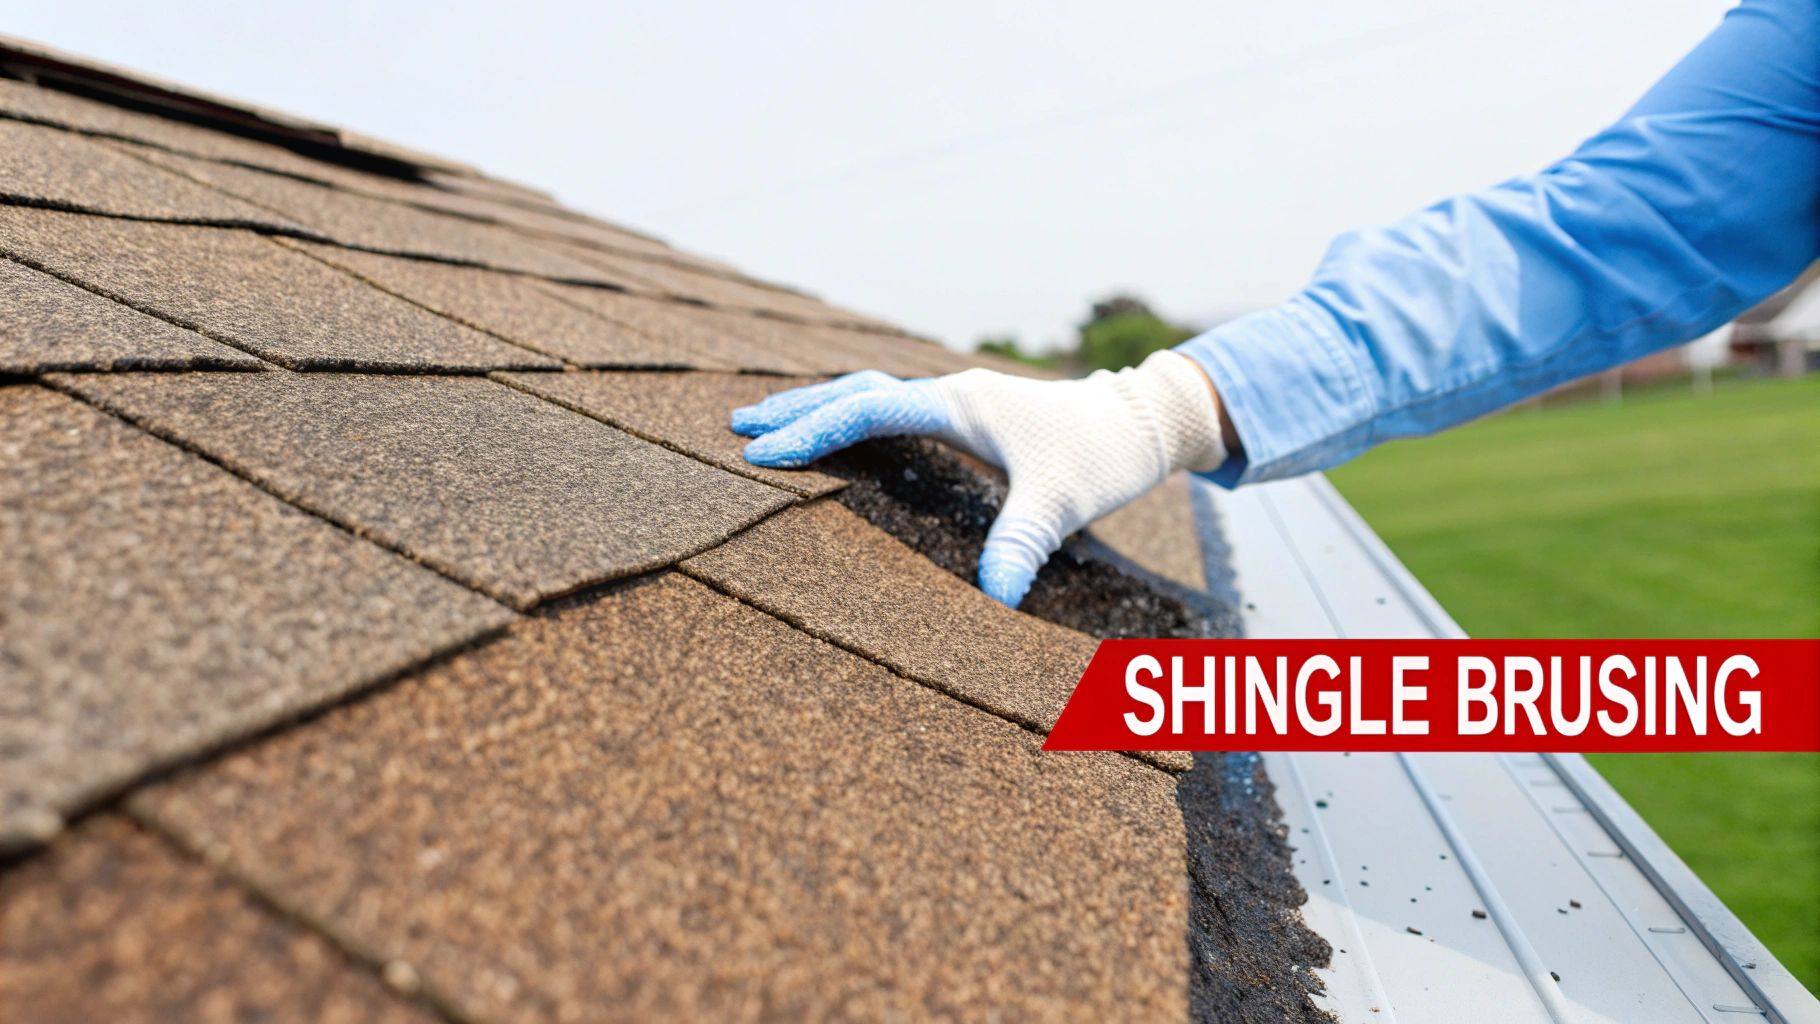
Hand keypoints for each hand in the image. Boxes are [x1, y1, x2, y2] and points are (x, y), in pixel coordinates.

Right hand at [731, 350, 1227, 607]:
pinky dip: (856, 418)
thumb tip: (995, 601)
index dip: (813, 430)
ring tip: (769, 425)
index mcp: (959, 403)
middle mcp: (952, 394)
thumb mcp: (1061, 503)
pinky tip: (843, 440)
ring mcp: (960, 402)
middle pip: (855, 391)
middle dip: (797, 410)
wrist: (1147, 419)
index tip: (764, 452)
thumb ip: (1021, 545)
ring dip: (822, 408)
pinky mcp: (972, 417)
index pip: (867, 407)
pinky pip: (896, 408)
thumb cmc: (1104, 454)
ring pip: (873, 394)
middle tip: (739, 428)